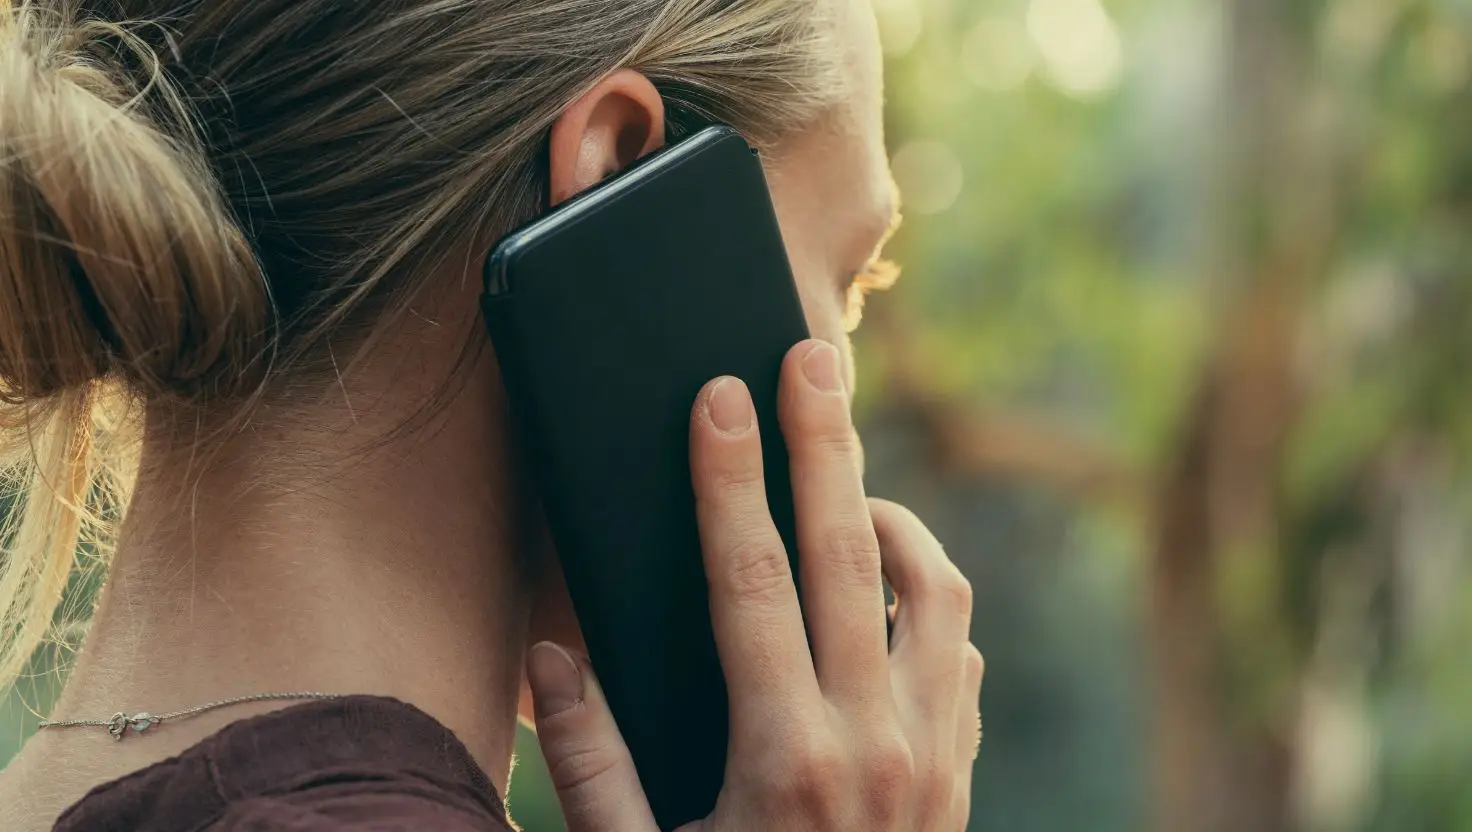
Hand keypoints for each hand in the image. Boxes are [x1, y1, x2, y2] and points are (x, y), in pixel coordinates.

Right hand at [526, 339, 982, 830]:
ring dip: (892, 515)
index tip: (721, 395)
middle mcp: (874, 742)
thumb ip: (592, 764)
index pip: (752, 579)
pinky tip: (885, 585)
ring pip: (935, 589)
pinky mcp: (960, 771)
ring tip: (846, 474)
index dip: (731, 478)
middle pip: (853, 553)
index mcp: (783, 759)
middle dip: (827, 442)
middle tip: (811, 355)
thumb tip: (554, 654)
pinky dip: (927, 595)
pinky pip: (958, 648)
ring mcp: (933, 755)